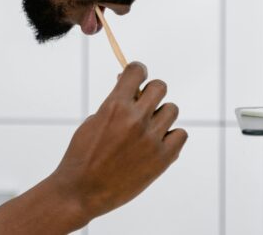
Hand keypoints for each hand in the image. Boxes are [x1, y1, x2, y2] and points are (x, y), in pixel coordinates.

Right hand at [50, 61, 187, 219]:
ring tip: (147, 129)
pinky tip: (156, 144)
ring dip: (161, 115)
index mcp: (115, 106)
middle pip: (160, 87)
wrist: (82, 191)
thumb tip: (129, 85)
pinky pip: (180, 135)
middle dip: (150, 92)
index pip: (137, 70)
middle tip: (142, 105)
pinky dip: (171, 137)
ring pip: (172, 109)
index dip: (137, 71)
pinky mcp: (162, 159)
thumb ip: (114, 102)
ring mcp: (151, 139)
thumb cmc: (83, 154)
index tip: (136, 77)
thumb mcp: (94, 120)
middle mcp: (135, 119)